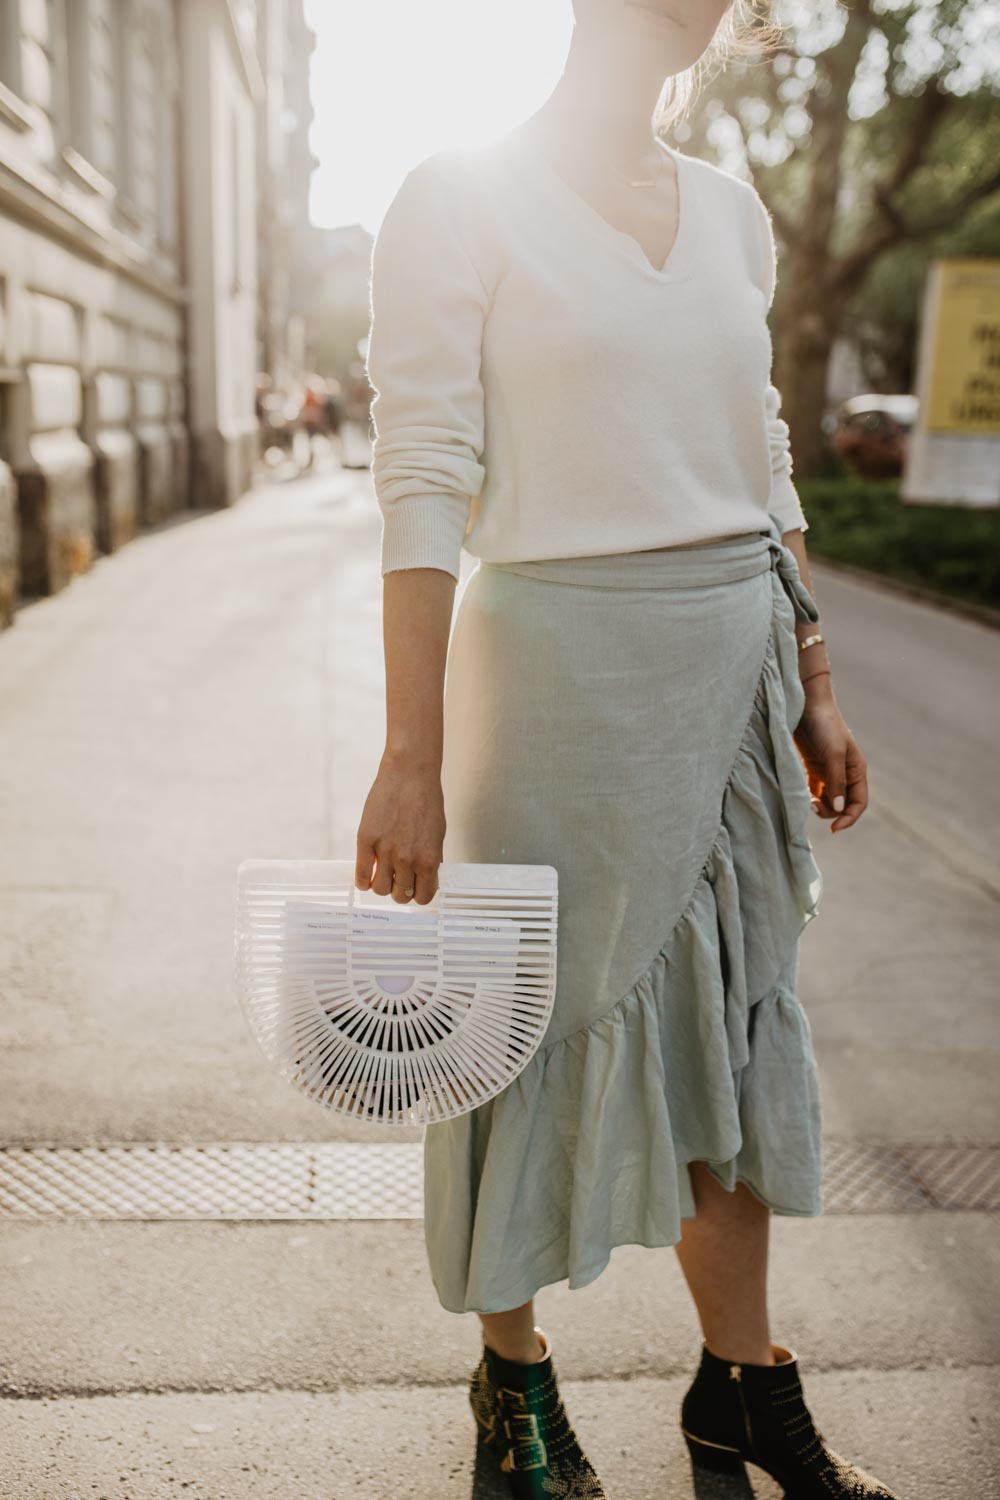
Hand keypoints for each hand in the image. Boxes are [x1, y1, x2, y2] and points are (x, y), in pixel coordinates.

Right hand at [355, 752, 444, 903]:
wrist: (409, 775)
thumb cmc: (426, 801)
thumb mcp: (438, 835)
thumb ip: (431, 860)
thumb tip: (425, 880)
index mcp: (429, 860)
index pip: (423, 896)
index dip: (418, 894)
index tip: (414, 887)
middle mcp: (407, 860)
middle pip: (400, 896)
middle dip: (400, 890)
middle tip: (398, 879)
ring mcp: (385, 851)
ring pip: (380, 889)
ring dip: (382, 885)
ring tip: (383, 873)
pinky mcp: (366, 840)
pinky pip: (362, 875)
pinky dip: (363, 881)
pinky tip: (366, 875)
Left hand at [793, 686, 868, 833]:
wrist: (804, 704)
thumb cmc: (824, 725)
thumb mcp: (833, 753)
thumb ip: (836, 781)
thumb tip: (839, 809)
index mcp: (856, 770)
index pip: (858, 802)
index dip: (849, 818)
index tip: (834, 828)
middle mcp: (844, 772)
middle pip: (842, 804)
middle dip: (831, 811)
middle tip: (813, 806)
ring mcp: (828, 770)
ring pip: (828, 799)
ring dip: (819, 805)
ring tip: (806, 801)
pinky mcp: (812, 767)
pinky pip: (814, 790)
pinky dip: (809, 796)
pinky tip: (801, 795)